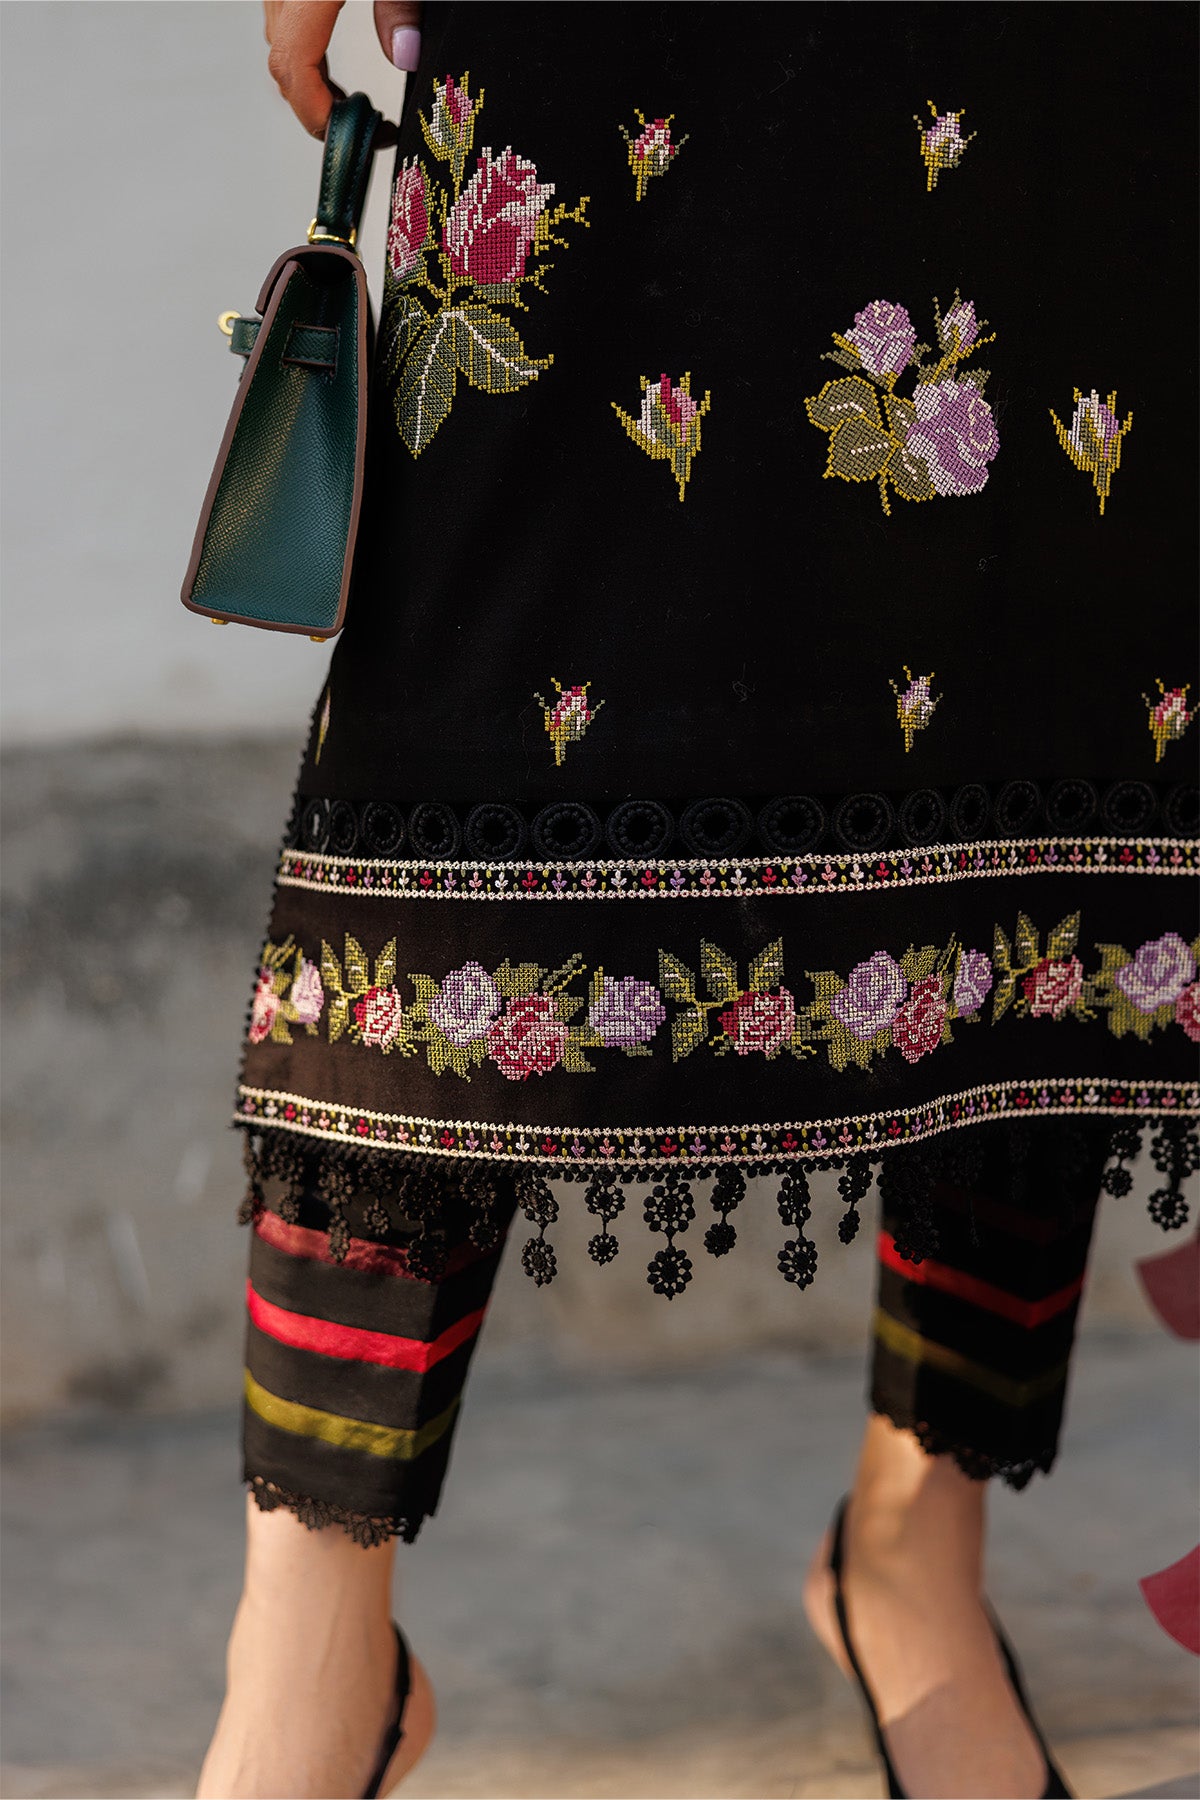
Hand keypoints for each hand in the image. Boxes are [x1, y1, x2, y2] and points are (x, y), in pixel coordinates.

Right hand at [263, 1, 421, 138]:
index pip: (293, 62)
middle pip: (284, 63)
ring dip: (311, 87)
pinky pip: (285, 29)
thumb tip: (405, 55)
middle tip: (366, 131)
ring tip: (354, 109)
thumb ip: (401, 6)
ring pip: (281, 47)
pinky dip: (306, 60)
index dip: (314, 112)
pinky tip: (332, 78)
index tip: (347, 138)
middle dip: (318, 110)